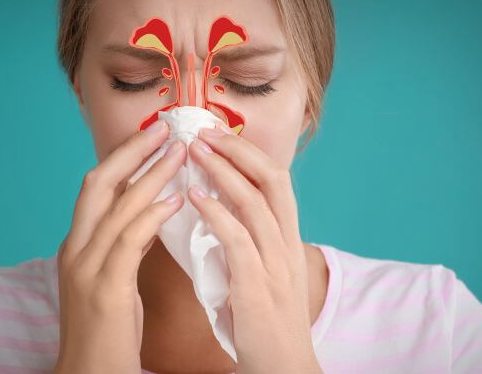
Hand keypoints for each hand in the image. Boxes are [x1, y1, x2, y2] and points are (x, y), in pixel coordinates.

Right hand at [54, 119, 185, 372]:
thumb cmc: (108, 331)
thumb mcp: (111, 279)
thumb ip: (125, 245)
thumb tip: (152, 212)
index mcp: (77, 245)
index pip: (96, 188)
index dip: (123, 158)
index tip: (152, 135)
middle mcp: (75, 249)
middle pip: (97, 184)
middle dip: (130, 152)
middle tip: (164, 127)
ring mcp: (85, 269)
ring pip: (115, 207)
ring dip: (150, 176)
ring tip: (180, 153)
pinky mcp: (104, 290)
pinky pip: (129, 242)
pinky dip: (151, 216)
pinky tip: (175, 201)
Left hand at [187, 122, 321, 373]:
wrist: (283, 366)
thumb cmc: (265, 321)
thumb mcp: (262, 272)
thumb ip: (247, 241)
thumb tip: (214, 209)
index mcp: (287, 239)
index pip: (275, 181)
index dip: (247, 153)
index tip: (218, 134)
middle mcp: (287, 245)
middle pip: (272, 180)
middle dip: (238, 150)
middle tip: (203, 131)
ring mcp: (276, 265)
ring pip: (256, 204)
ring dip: (223, 172)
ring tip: (194, 153)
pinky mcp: (259, 288)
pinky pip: (239, 240)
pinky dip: (216, 214)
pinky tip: (193, 199)